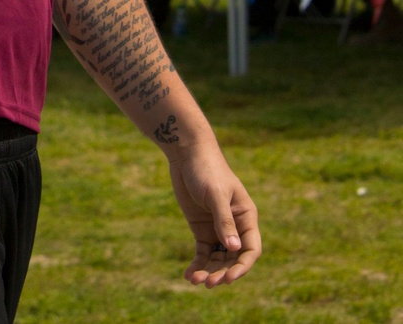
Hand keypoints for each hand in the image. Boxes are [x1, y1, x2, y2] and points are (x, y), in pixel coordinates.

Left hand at [168, 143, 260, 286]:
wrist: (187, 154)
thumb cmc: (206, 169)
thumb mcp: (215, 194)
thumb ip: (224, 220)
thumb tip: (234, 248)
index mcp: (246, 217)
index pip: (250, 249)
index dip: (242, 266)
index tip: (228, 278)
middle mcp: (235, 226)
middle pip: (233, 258)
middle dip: (222, 272)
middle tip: (209, 283)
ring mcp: (217, 228)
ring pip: (217, 258)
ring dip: (208, 271)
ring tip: (195, 280)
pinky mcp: (202, 228)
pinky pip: (203, 252)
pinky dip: (197, 264)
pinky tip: (188, 274)